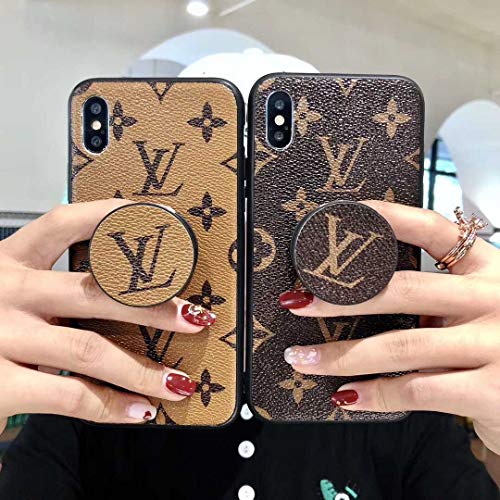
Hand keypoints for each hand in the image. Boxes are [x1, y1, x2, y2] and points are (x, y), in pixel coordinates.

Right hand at [0, 199, 213, 430]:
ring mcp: (0, 336)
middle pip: (95, 291)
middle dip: (153, 307)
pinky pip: (70, 396)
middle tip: (192, 317)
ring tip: (177, 381)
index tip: (159, 219)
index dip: (113, 216)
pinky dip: (111, 407)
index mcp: (7, 261)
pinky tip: (138, 411)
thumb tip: (122, 295)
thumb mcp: (4, 292)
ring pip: (91, 349)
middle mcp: (4, 291)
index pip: (65, 223)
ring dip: (143, 370)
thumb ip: (48, 288)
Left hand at [280, 200, 499, 453]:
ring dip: (339, 355)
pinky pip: (415, 391)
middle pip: (402, 289)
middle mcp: (495, 298)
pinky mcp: (491, 391)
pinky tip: (344, 395)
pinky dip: (373, 394)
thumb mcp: (483, 307)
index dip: (389, 218)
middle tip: (297, 302)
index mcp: (490, 269)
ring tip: (300, 357)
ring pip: (399, 345)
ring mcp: (495, 345)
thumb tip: (362, 294)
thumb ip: (441, 296)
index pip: (435, 230)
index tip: (346, 214)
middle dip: (340, 298)